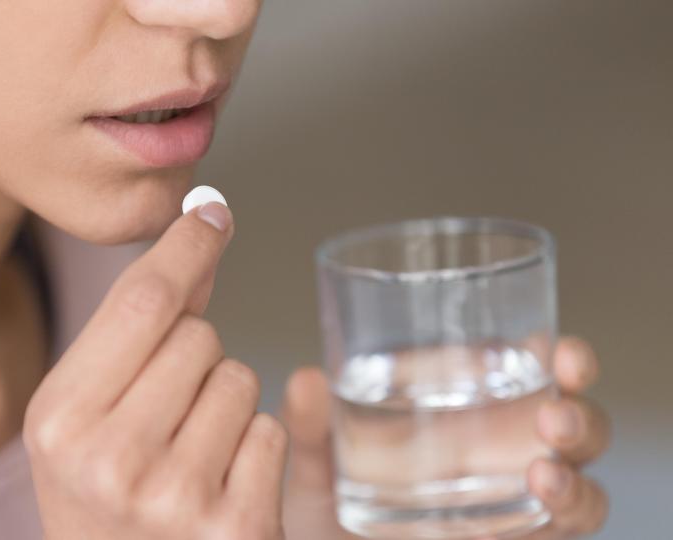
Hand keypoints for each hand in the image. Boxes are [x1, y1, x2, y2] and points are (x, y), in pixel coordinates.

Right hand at [24, 204, 286, 539]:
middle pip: (198, 336)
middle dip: (196, 354)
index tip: (213, 214)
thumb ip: (132, 332)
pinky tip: (218, 486)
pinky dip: (254, 448)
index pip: (141, 301)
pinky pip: (271, 431)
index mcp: (58, 419)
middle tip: (166, 412)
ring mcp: (175, 497)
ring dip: (227, 402)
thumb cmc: (100, 497)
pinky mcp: (237, 527)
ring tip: (189, 453)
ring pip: (242, 378)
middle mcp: (110, 458)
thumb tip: (200, 233)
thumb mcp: (83, 417)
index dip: (185, 248)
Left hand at [281, 337, 609, 539]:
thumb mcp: (316, 462)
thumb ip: (310, 426)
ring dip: (574, 479)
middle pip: (571, 425)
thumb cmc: (329, 504)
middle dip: (580, 418)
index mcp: (467, 405)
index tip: (564, 355)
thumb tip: (306, 380)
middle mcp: (503, 448)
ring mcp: (513, 500)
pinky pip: (555, 532)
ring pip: (577, 485)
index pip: (532, 370)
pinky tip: (528, 508)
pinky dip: (557, 518)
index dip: (564, 359)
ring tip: (543, 476)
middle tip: (553, 419)